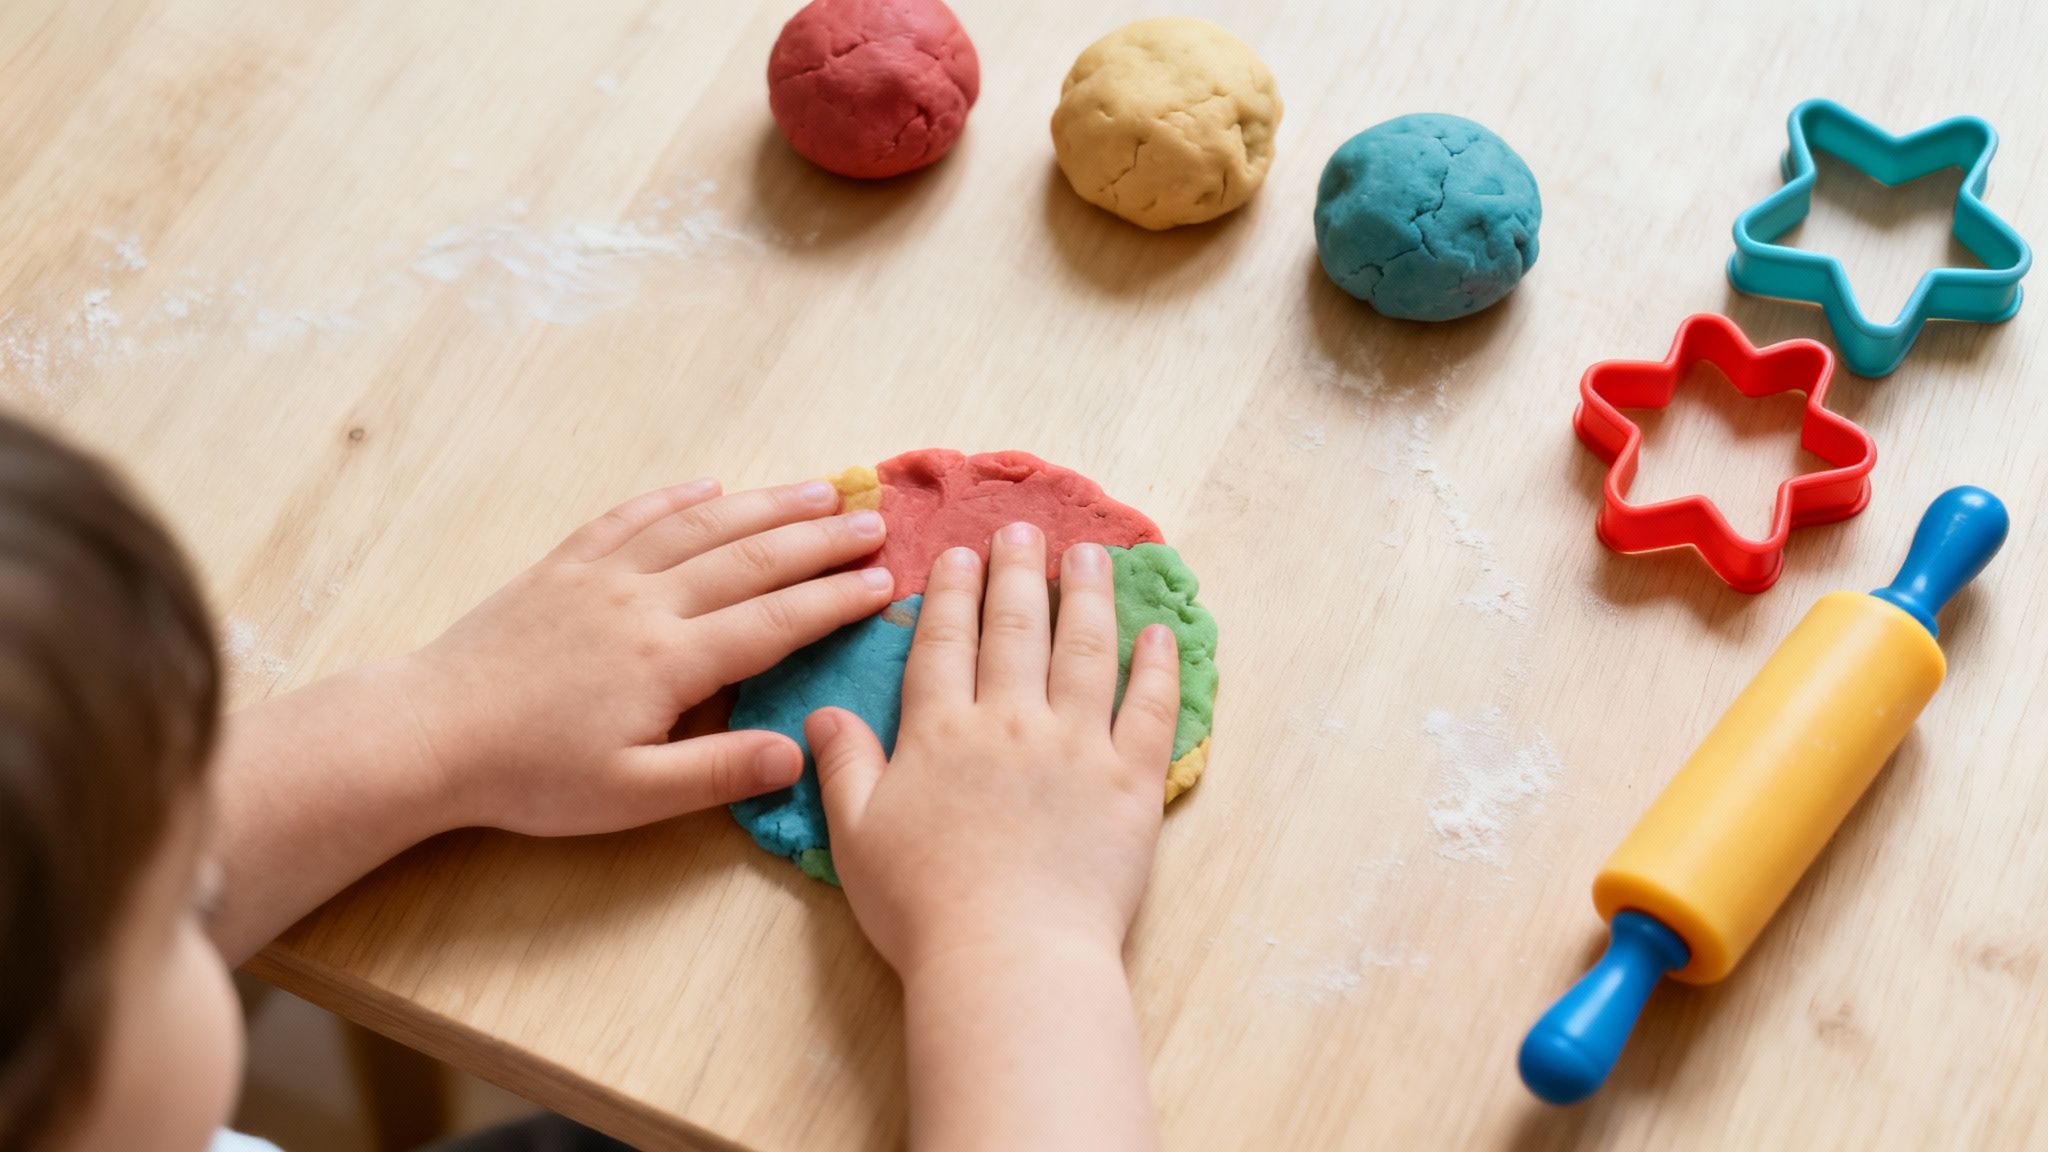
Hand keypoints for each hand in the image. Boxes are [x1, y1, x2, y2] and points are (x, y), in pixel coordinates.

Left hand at [397, 477, 894, 836]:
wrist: (430, 732)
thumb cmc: (531, 776)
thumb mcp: (631, 797)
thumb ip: (718, 772)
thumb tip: (799, 752)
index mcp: (670, 659)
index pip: (775, 619)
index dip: (835, 599)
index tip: (885, 582)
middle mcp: (645, 601)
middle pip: (751, 557)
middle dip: (820, 538)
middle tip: (874, 522)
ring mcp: (602, 574)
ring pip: (700, 524)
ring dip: (764, 503)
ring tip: (818, 488)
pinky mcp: (563, 565)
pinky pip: (631, 515)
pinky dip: (676, 497)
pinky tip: (709, 484)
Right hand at [807, 521, 1181, 974]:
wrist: (1008, 957)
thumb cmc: (924, 908)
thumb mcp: (857, 837)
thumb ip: (844, 766)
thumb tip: (823, 713)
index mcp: (941, 733)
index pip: (944, 643)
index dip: (950, 594)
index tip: (958, 555)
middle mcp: (1011, 722)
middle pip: (1015, 629)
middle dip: (1018, 572)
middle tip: (1025, 531)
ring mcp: (1077, 747)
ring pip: (1084, 650)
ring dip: (1087, 595)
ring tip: (1090, 556)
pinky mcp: (1131, 782)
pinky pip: (1149, 709)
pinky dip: (1157, 666)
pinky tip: (1158, 634)